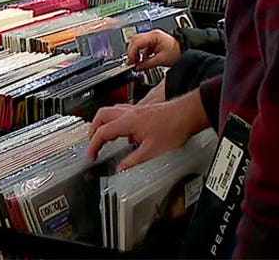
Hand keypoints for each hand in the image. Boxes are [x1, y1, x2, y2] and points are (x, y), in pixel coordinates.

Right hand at [87, 93, 208, 171]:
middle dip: (93, 130)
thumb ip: (133, 161)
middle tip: (93, 143)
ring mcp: (135, 109)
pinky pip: (121, 112)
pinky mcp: (142, 110)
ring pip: (110, 112)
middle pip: (101, 116)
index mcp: (127, 122)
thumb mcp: (152, 151)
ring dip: (103, 124)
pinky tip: (124, 132)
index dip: (93, 145)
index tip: (91, 155)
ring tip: (103, 136)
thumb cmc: (173, 128)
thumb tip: (121, 169)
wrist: (187, 114)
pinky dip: (116, 121)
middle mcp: (128, 113)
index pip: (102, 132)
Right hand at [126, 29, 180, 69]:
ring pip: (138, 43)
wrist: (186, 50)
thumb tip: (137, 67)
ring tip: (136, 62)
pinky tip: (142, 60)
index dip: (131, 52)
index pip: (136, 42)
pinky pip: (143, 46)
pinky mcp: (153, 42)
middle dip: (131, 52)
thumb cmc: (177, 52)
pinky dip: (140, 53)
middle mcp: (152, 35)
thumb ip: (147, 64)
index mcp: (153, 36)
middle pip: (135, 41)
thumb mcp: (161, 60)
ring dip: (135, 52)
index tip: (130, 61)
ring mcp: (152, 38)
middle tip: (130, 62)